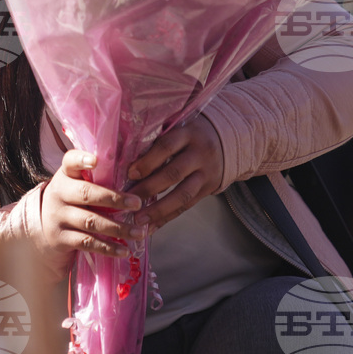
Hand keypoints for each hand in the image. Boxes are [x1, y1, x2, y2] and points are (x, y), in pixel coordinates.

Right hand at [40, 149, 143, 259]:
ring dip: (118, 228)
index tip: (95, 161)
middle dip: (114, 198)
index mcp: (65, 175)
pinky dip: (108, 247)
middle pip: (86, 193)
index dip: (81, 160)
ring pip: (90, 221)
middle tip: (138, 203)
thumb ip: (96, 178)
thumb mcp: (75, 183)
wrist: (44, 227)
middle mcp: (59, 193)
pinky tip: (124, 250)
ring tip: (139, 231)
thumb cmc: (72, 199)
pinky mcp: (60, 238)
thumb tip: (137, 173)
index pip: (70, 161)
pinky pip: (87, 243)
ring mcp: (58, 216)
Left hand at [126, 115, 222, 230]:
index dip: (148, 161)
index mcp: (188, 133)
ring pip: (182, 194)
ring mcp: (206, 173)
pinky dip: (167, 218)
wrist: (229, 141)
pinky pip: (187, 206)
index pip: (166, 146)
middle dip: (149, 188)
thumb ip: (157, 137)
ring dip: (158, 210)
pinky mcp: (208, 189)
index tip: (130, 173)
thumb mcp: (178, 126)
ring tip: (138, 220)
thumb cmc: (191, 134)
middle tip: (128, 199)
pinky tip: (151, 227)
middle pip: (173, 173)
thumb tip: (123, 154)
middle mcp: (200, 153)